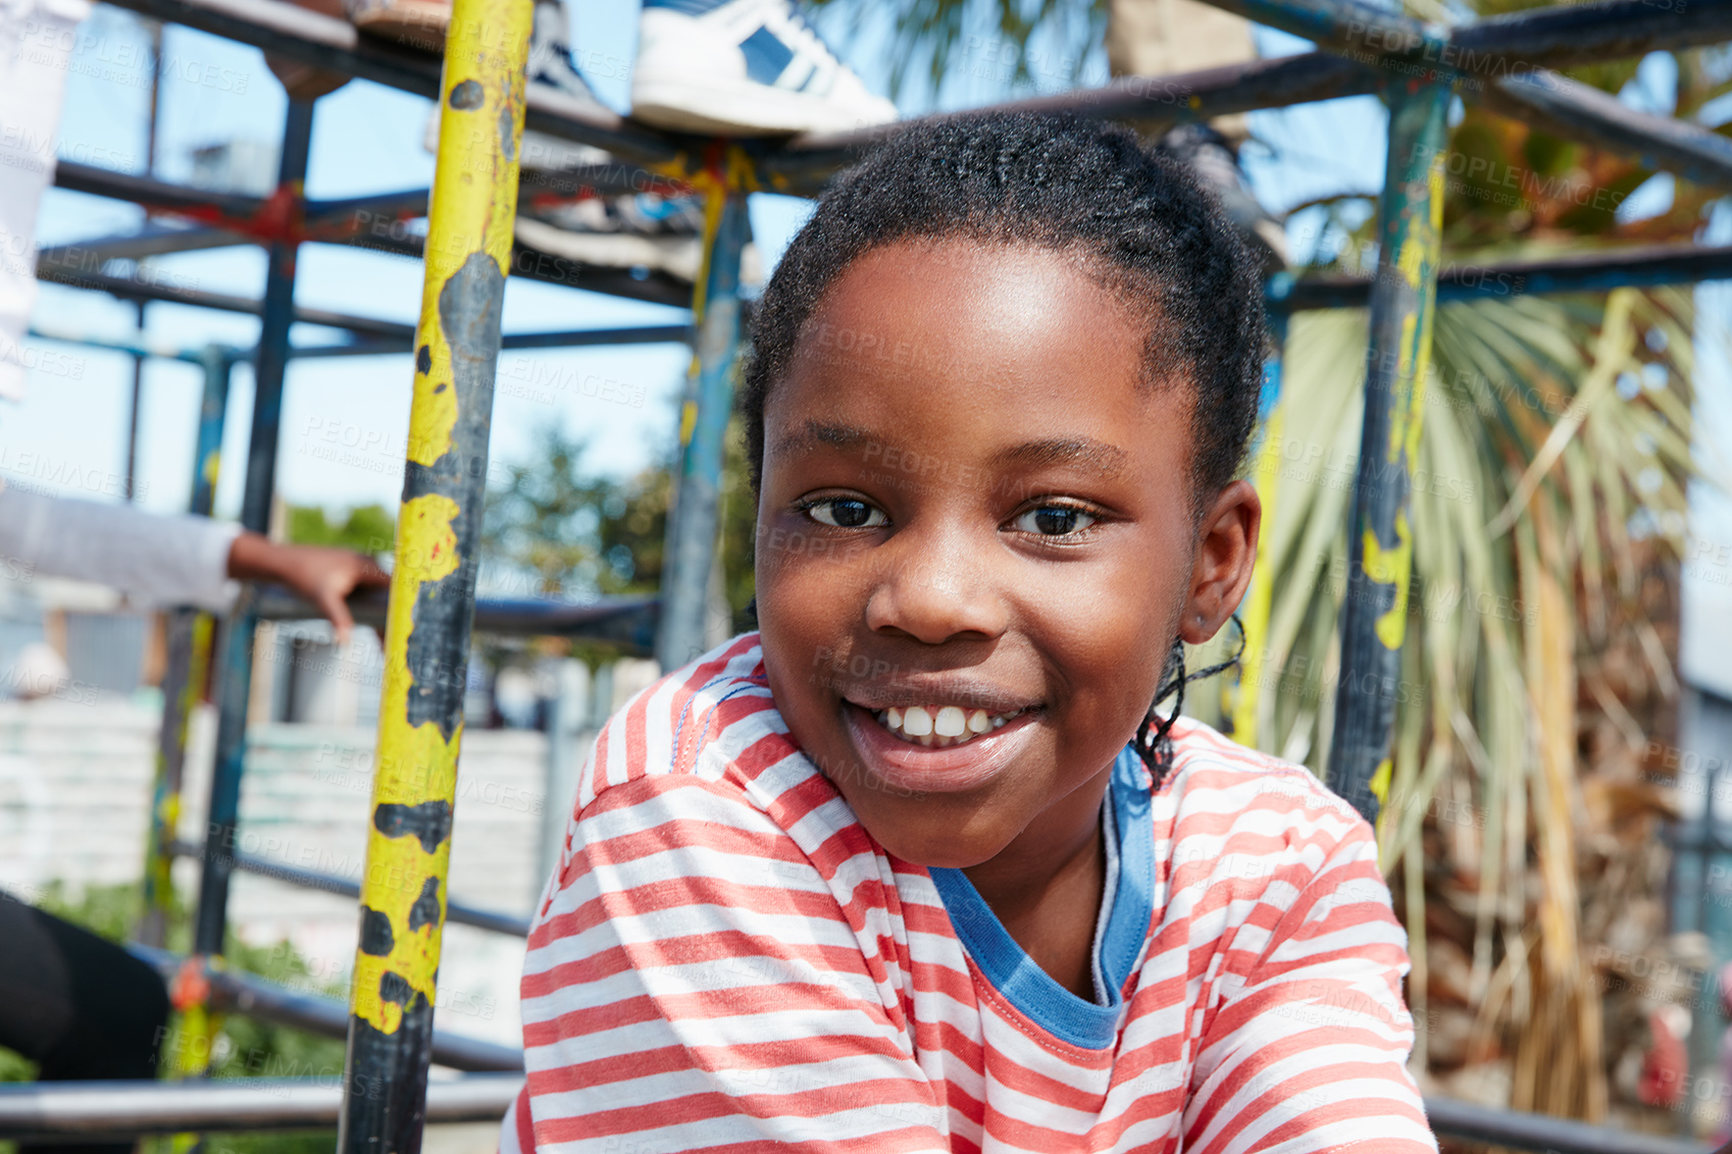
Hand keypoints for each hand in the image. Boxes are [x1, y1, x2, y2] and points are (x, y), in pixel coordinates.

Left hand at [226, 532, 390, 644]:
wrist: (281, 562)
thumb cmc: (303, 577)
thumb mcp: (323, 599)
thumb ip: (338, 619)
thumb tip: (346, 643)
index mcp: (367, 566)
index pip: (395, 588)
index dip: (402, 609)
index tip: (407, 631)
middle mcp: (367, 564)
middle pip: (387, 595)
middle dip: (391, 620)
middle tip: (392, 646)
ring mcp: (357, 567)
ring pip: (377, 596)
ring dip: (381, 618)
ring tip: (382, 644)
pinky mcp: (348, 573)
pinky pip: (367, 593)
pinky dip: (370, 610)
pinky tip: (370, 627)